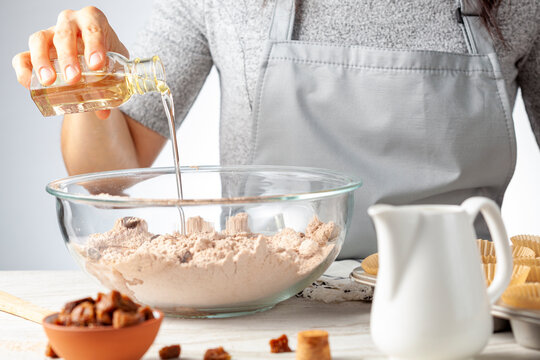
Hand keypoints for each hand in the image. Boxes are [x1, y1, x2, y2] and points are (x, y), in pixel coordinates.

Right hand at [12, 6, 128, 118]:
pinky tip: (30, 84)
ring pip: (39, 40)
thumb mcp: (116, 68)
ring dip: (42, 61)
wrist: (97, 60)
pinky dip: (24, 70)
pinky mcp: (35, 50)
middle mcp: (69, 23)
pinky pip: (23, 56)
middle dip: (68, 57)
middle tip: (73, 78)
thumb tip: (103, 112)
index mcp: (93, 21)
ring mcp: (49, 34)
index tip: (96, 66)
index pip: (93, 27)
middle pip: (64, 34)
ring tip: (49, 82)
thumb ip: (112, 87)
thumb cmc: (107, 58)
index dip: (94, 45)